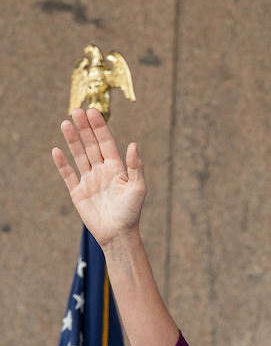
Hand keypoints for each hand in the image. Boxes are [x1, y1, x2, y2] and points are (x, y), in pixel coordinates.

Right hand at [52, 108, 146, 247]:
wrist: (118, 234)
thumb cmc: (132, 213)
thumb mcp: (138, 188)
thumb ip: (135, 167)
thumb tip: (134, 144)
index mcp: (117, 169)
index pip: (107, 143)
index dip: (100, 128)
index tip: (93, 112)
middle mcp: (102, 171)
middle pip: (91, 145)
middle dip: (84, 128)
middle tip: (77, 111)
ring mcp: (89, 180)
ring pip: (79, 155)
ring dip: (72, 140)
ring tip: (66, 123)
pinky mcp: (78, 192)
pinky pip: (68, 175)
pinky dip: (62, 163)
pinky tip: (57, 150)